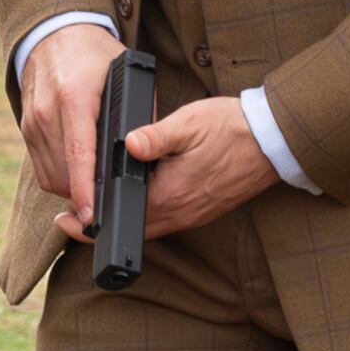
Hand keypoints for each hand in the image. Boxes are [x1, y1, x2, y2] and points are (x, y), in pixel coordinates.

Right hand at [19, 21, 125, 230]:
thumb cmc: (95, 54)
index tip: (92, 213)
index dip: (84, 188)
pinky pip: (41, 167)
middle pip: (63, 172)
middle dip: (84, 195)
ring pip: (50, 175)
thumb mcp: (124, 73)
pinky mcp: (26, 128)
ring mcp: (32, 120)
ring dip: (72, 190)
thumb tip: (146, 152)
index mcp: (74, 97)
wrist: (56, 32)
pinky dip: (60, 178)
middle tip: (108, 205)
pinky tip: (79, 175)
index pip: (78, 153)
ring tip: (96, 192)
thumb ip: (137, 112)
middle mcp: (47, 111)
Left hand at [110, 95, 278, 238]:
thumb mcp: (188, 124)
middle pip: (131, 226)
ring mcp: (192, 217)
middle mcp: (178, 214)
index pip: (119, 212)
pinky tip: (153, 187)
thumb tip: (127, 144)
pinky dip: (153, 209)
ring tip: (123, 188)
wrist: (273, 140)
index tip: (77, 206)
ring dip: (132, 213)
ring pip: (150, 225)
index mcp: (167, 196)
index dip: (96, 208)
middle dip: (110, 217)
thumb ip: (154, 137)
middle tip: (94, 200)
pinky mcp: (203, 212)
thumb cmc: (231, 129)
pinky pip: (168, 219)